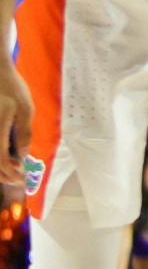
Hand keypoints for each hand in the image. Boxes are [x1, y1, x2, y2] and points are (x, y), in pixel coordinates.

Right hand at [0, 60, 32, 185]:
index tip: (22, 180)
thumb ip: (24, 134)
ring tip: (13, 170)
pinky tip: (6, 157)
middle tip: (18, 179)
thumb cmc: (11, 89)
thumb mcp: (25, 109)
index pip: (1, 161)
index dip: (11, 173)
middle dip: (3, 175)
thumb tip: (22, 156)